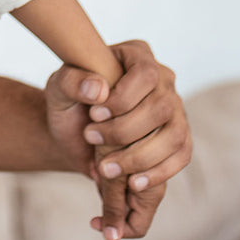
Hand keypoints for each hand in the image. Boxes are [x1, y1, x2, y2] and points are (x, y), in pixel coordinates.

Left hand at [44, 40, 191, 239]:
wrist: (76, 130)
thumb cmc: (68, 100)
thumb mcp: (58, 87)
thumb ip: (72, 82)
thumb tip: (98, 89)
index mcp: (137, 56)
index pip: (145, 73)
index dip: (123, 98)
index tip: (93, 114)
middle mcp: (164, 80)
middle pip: (163, 107)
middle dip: (126, 130)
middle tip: (91, 139)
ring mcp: (175, 110)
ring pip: (175, 135)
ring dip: (141, 156)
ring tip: (106, 168)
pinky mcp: (178, 138)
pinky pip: (181, 156)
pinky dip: (159, 172)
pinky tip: (133, 184)